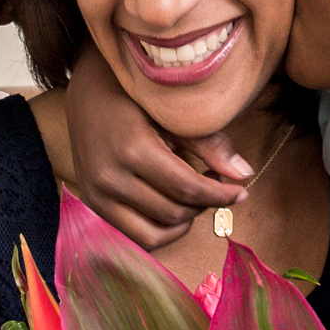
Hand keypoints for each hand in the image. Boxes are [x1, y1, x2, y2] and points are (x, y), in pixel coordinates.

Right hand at [61, 60, 244, 249]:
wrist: (86, 92)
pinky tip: (173, 206)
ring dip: (182, 223)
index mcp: (133, 150)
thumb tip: (244, 174)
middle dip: (204, 204)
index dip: (220, 195)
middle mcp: (110, 178)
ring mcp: (97, 195)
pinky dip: (159, 230)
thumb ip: (208, 144)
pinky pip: (134, 236)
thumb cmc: (134, 96)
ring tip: (194, 197)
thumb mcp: (171, 112)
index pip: (187, 189)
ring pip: (154, 235)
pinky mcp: (93, 204)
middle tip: (215, 182)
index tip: (240, 192)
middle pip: (173, 214)